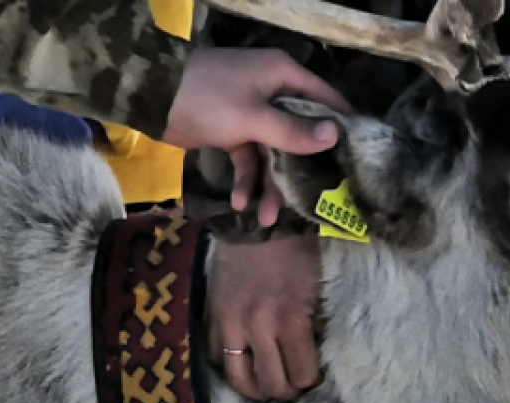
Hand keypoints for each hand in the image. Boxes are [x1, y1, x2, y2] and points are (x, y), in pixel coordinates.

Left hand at [164, 49, 349, 226]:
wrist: (153, 98)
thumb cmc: (209, 99)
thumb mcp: (253, 118)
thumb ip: (292, 132)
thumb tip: (334, 136)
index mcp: (283, 76)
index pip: (323, 99)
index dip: (339, 126)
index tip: (355, 157)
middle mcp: (272, 92)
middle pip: (296, 135)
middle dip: (296, 172)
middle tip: (308, 204)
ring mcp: (250, 112)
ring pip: (270, 152)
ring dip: (267, 185)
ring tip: (265, 219)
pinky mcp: (230, 130)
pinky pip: (246, 157)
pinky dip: (244, 179)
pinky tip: (240, 203)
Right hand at [207, 234, 322, 400]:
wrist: (255, 223)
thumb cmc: (295, 252)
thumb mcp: (318, 288)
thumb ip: (315, 325)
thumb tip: (314, 356)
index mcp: (289, 320)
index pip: (302, 375)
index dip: (311, 381)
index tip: (314, 377)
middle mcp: (257, 328)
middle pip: (272, 384)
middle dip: (287, 391)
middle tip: (293, 384)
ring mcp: (229, 325)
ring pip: (239, 380)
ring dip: (256, 389)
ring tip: (266, 385)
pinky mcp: (212, 318)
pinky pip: (216, 358)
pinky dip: (230, 367)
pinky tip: (243, 365)